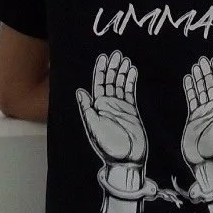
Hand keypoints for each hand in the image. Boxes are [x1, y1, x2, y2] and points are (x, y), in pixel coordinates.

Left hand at [77, 50, 146, 165]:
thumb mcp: (92, 126)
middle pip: (110, 81)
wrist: (125, 159)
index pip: (98, 84)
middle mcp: (108, 104)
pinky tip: (132, 71)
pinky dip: (131, 81)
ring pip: (120, 84)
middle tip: (117, 53)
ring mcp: (120, 106)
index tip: (104, 57)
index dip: (100, 70)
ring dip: (122, 72)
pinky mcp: (131, 110)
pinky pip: (130, 92)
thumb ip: (87, 109)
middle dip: (112, 67)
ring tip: (125, 59)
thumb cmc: (107, 145)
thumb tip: (80, 91)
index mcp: (96, 107)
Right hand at [182, 56, 212, 166]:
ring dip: (198, 78)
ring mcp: (203, 111)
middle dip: (207, 72)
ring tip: (196, 66)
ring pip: (200, 90)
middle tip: (203, 59)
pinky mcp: (193, 117)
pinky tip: (187, 80)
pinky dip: (189, 90)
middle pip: (209, 86)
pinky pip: (191, 99)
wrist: (205, 160)